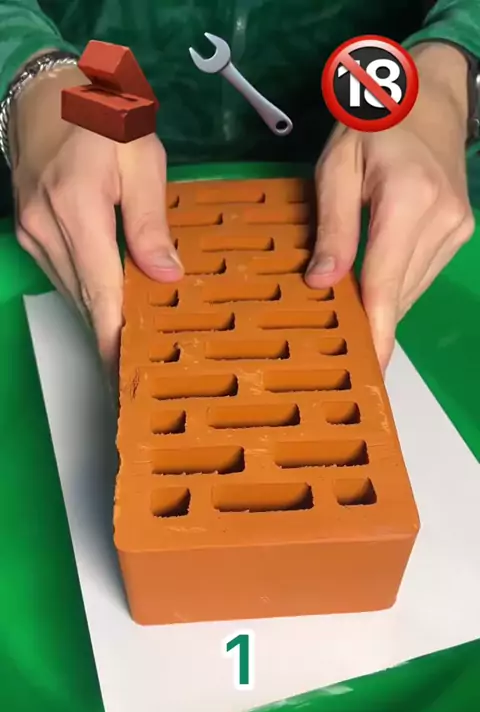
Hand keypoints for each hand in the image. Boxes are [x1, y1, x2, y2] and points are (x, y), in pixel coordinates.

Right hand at [10, 64, 181, 370]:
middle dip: (114, 337)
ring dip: (102, 318)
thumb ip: (151, 222)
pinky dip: (88, 295)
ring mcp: (32, 234)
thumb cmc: (103, 121)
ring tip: (134, 344)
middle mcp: (46, 230)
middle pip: (85, 301)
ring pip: (73, 294)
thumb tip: (166, 277)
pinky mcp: (28, 235)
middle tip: (145, 368)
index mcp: (78, 209)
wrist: (46, 97)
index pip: (100, 293)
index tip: (127, 377)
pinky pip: (64, 278)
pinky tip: (111, 305)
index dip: (114, 340)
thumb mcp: (141, 160)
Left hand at [306, 42, 474, 370]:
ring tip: (349, 309)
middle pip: (399, 294)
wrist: (428, 94)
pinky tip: (373, 280)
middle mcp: (440, 220)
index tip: (369, 371)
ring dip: (382, 303)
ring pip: (411, 289)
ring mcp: (456, 227)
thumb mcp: (336, 167)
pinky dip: (396, 284)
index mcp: (406, 201)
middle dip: (370, 321)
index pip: (385, 285)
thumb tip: (322, 282)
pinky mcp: (459, 231)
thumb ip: (332, 227)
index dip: (375, 333)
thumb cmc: (372, 124)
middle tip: (336, 341)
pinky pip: (421, 274)